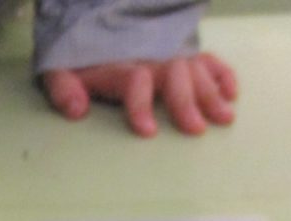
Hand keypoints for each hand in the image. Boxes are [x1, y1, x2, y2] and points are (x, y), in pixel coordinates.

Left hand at [42, 53, 236, 136]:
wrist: (92, 18)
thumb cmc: (78, 55)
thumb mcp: (58, 68)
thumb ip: (63, 89)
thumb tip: (76, 111)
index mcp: (119, 64)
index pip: (134, 82)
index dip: (139, 106)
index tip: (148, 131)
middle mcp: (149, 57)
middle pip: (172, 76)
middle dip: (185, 103)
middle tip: (197, 129)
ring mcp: (169, 52)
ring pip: (195, 70)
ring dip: (211, 93)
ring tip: (225, 118)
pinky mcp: (183, 51)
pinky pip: (208, 59)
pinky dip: (222, 74)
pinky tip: (232, 93)